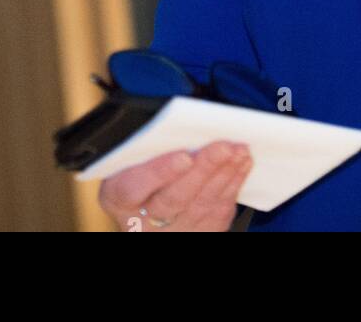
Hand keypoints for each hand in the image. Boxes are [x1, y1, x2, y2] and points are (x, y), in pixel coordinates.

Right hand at [98, 141, 252, 230]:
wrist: (150, 215)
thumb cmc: (142, 178)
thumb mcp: (132, 161)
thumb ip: (149, 147)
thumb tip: (184, 124)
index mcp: (118, 197)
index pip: (132, 189)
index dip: (159, 172)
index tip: (184, 156)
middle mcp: (142, 221)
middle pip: (173, 199)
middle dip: (203, 170)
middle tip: (224, 147)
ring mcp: (171, 232)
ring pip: (200, 205)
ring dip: (224, 174)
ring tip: (239, 150)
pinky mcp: (197, 235)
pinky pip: (218, 213)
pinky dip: (233, 186)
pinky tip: (242, 165)